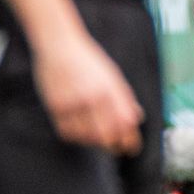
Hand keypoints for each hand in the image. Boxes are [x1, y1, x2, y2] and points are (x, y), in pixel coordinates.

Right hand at [33, 30, 143, 153]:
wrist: (59, 44)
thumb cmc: (88, 60)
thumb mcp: (112, 75)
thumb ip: (124, 97)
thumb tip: (137, 118)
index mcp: (112, 89)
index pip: (125, 123)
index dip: (130, 140)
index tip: (131, 149)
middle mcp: (94, 97)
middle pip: (106, 135)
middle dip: (113, 146)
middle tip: (114, 148)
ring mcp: (74, 102)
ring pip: (86, 137)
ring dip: (93, 142)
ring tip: (96, 138)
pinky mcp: (56, 106)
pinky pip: (67, 132)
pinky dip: (76, 137)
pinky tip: (80, 132)